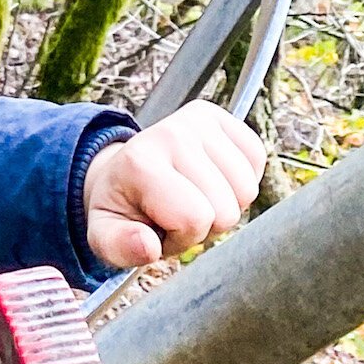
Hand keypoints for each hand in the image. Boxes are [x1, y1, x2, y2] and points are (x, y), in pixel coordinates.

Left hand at [80, 106, 263, 271]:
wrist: (123, 172)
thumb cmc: (121, 209)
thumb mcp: (106, 236)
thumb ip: (121, 247)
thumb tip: (148, 247)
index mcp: (140, 163)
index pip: (194, 218)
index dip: (183, 238)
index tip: (160, 228)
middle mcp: (171, 132)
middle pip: (226, 210)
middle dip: (206, 225)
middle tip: (177, 214)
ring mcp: (197, 120)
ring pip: (247, 190)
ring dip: (226, 205)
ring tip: (193, 198)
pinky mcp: (218, 115)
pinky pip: (256, 159)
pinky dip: (240, 181)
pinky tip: (213, 179)